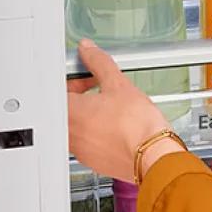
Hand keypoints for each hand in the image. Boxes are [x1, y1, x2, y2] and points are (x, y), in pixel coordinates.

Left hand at [67, 40, 183, 182]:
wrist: (154, 155)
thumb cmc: (137, 125)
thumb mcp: (118, 84)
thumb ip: (98, 62)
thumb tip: (88, 50)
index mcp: (69, 113)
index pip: (57, 89)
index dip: (73, 78)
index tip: (86, 76)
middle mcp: (69, 134)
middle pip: (65, 108)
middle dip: (81, 95)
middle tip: (100, 88)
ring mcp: (81, 151)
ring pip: (77, 126)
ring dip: (89, 114)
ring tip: (111, 108)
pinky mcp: (94, 162)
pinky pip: (88, 142)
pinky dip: (97, 132)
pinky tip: (116, 126)